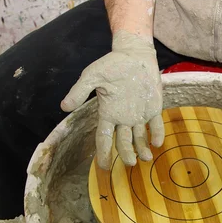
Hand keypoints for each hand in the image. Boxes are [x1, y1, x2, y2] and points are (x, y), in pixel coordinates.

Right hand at [61, 31, 163, 169]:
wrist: (134, 54)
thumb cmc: (111, 64)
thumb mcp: (92, 75)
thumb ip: (80, 91)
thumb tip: (64, 107)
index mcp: (108, 113)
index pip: (104, 139)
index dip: (103, 153)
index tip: (103, 167)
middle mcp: (123, 118)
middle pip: (123, 143)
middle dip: (126, 154)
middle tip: (130, 163)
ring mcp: (138, 115)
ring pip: (139, 138)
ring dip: (142, 149)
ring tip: (146, 158)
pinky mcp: (153, 109)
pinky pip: (155, 125)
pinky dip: (156, 134)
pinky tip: (157, 142)